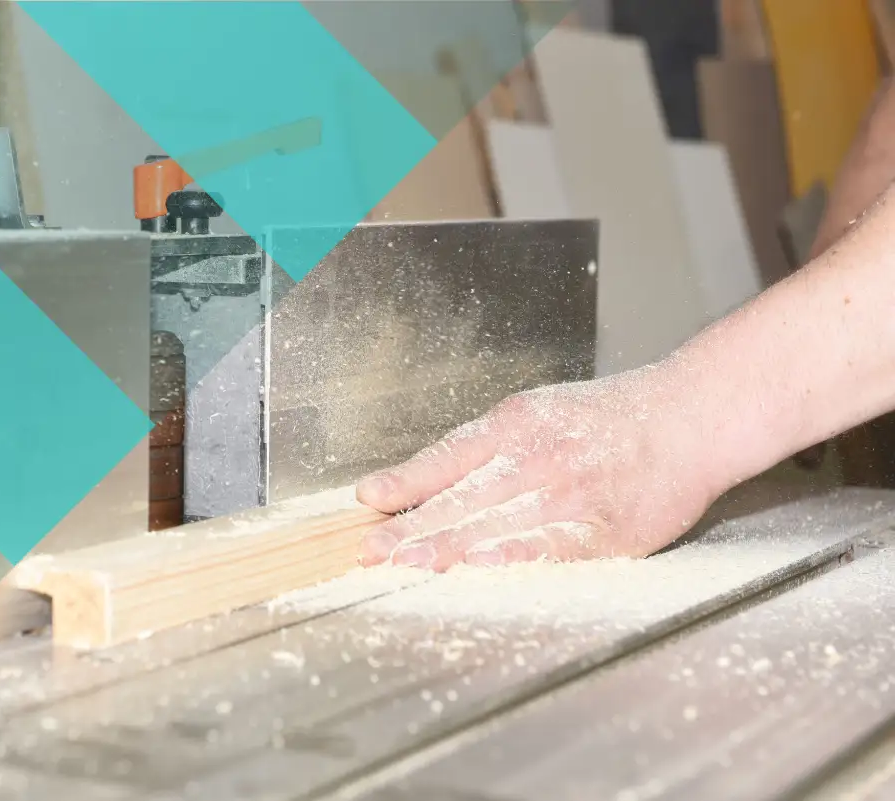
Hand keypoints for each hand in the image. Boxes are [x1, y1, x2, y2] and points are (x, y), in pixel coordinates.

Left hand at [354, 363, 723, 570]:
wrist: (686, 418)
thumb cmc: (606, 419)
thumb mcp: (533, 414)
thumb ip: (478, 448)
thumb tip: (420, 482)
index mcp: (515, 425)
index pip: (448, 457)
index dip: (406, 482)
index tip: (369, 503)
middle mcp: (536, 457)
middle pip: (463, 498)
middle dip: (412, 528)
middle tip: (371, 552)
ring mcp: (569, 494)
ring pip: (497, 525)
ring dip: (447, 548)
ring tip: (407, 566)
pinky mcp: (603, 529)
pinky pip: (551, 548)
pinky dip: (514, 557)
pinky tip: (483, 567)